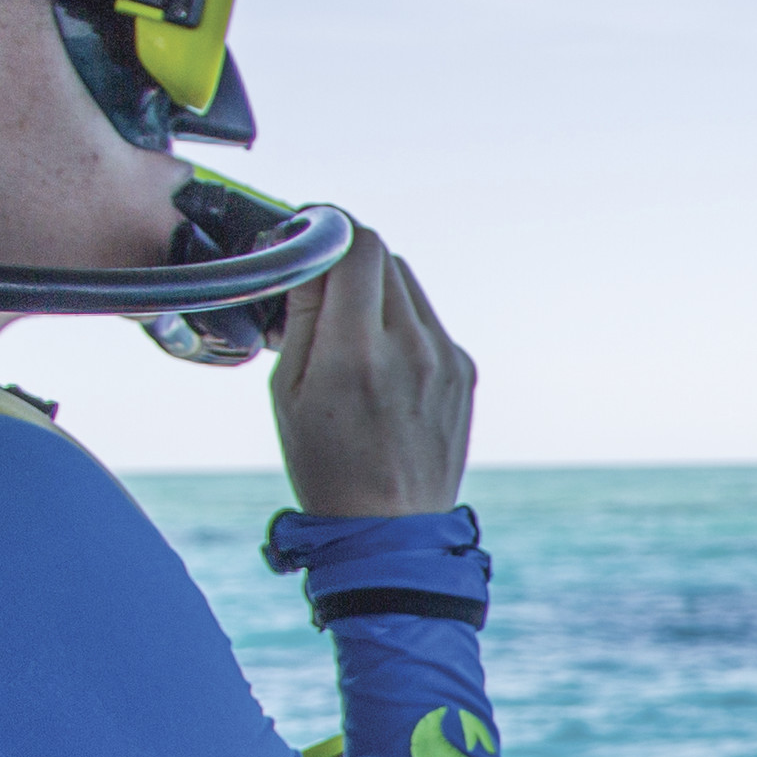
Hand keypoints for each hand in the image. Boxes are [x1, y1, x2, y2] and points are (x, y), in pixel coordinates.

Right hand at [266, 224, 476, 520]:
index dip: (329, 229)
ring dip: (375, 287)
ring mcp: (447, 358)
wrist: (391, 527)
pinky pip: (428, 321)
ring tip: (347, 324)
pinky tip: (380, 360)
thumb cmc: (327, 465)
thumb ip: (303, 312)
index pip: (358, 246)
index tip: (306, 237)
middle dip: (347, 257)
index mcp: (359, 350)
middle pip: (384, 258)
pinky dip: (401, 321)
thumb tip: (306, 251)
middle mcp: (413, 346)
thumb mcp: (290, 390)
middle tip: (318, 279)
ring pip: (408, 284)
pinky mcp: (466, 370)